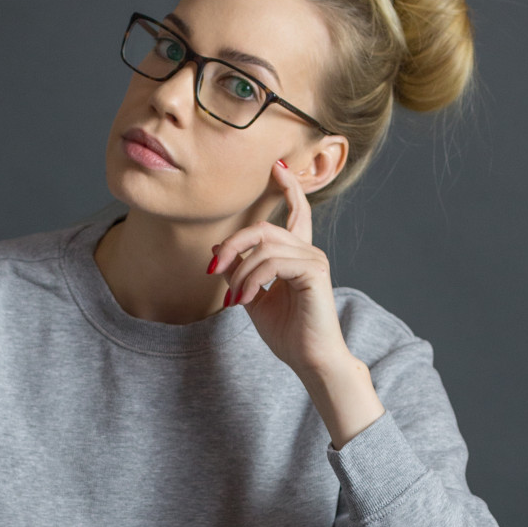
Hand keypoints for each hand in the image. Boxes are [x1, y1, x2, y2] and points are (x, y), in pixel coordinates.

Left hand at [209, 160, 350, 376]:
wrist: (310, 360)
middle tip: (213, 269)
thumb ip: (238, 271)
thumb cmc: (288, 333)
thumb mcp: (252, 297)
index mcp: (298, 255)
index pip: (297, 213)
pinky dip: (251, 279)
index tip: (278, 166)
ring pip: (264, 246)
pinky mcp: (314, 272)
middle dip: (233, 244)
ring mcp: (313, 260)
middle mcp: (308, 251)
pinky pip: (272, 263)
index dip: (288, 187)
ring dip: (240, 272)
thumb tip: (218, 249)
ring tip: (233, 298)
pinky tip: (243, 299)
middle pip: (264, 228)